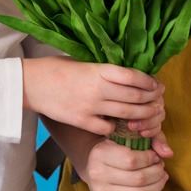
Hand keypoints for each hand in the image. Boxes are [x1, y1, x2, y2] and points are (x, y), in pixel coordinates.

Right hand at [22, 57, 163, 135]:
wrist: (32, 83)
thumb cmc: (56, 68)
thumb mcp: (82, 61)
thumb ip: (103, 69)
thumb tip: (127, 74)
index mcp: (98, 69)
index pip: (133, 76)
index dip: (149, 82)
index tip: (157, 85)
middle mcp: (98, 88)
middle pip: (135, 97)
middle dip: (151, 101)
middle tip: (159, 102)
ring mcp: (90, 106)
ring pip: (126, 114)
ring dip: (141, 116)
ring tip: (148, 115)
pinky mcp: (82, 121)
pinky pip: (108, 128)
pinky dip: (116, 127)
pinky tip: (119, 125)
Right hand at [82, 138, 167, 190]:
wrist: (92, 165)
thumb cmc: (114, 148)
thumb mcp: (125, 136)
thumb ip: (149, 139)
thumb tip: (167, 153)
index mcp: (100, 153)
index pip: (131, 160)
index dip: (149, 158)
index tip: (155, 156)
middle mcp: (97, 174)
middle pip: (137, 179)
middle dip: (156, 173)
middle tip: (161, 168)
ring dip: (156, 187)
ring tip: (161, 178)